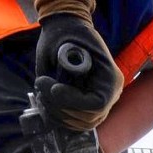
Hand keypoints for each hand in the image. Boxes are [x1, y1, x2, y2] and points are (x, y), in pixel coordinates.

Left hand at [35, 13, 123, 130]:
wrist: (69, 28)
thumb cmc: (65, 33)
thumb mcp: (60, 48)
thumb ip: (58, 72)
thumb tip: (53, 94)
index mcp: (110, 77)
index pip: (97, 103)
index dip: (73, 101)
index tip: (53, 88)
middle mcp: (111, 93)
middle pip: (89, 118)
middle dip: (61, 109)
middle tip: (41, 90)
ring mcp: (101, 101)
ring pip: (83, 124)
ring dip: (58, 115)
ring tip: (41, 95)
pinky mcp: (89, 106)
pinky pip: (77, 122)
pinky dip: (59, 117)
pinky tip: (45, 103)